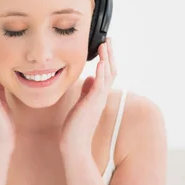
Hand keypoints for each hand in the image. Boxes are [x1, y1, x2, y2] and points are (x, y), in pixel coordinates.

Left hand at [60, 37, 116, 154]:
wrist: (74, 145)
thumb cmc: (75, 127)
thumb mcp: (81, 104)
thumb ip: (87, 91)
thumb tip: (89, 78)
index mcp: (98, 95)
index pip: (106, 73)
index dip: (107, 58)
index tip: (105, 44)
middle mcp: (101, 96)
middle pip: (110, 71)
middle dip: (110, 54)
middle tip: (108, 39)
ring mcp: (97, 100)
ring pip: (107, 76)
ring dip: (106, 59)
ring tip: (105, 45)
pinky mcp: (92, 105)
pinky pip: (99, 87)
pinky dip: (101, 74)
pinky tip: (100, 63)